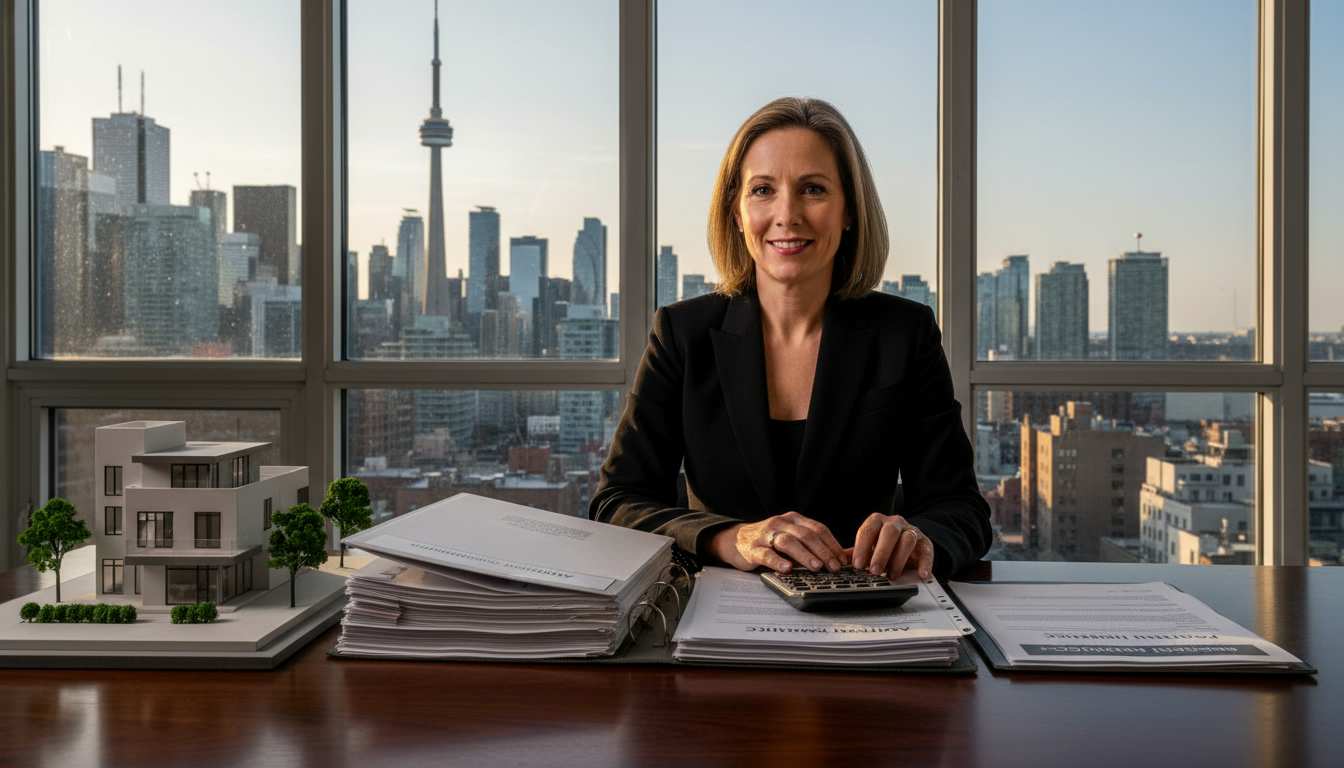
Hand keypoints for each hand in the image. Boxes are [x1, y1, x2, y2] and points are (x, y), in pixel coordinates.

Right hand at [708, 511, 849, 572]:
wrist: (735, 540)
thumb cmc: (768, 541)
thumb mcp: (791, 537)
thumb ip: (810, 545)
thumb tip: (839, 557)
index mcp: (794, 519)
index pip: (818, 529)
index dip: (832, 545)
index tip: (842, 560)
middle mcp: (781, 523)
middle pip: (806, 535)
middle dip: (823, 552)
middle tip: (833, 567)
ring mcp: (766, 535)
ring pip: (788, 542)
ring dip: (804, 555)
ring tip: (816, 567)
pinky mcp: (753, 548)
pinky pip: (766, 554)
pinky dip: (778, 562)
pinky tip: (787, 569)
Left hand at [851, 513, 933, 580]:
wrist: (910, 542)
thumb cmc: (885, 544)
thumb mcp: (870, 546)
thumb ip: (856, 552)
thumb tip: (840, 560)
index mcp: (878, 521)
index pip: (868, 530)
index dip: (862, 547)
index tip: (857, 564)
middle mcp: (895, 523)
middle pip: (889, 532)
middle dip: (881, 553)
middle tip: (874, 571)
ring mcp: (912, 531)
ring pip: (907, 540)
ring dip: (898, 560)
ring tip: (892, 576)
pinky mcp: (925, 543)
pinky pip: (926, 551)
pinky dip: (924, 563)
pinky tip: (921, 573)